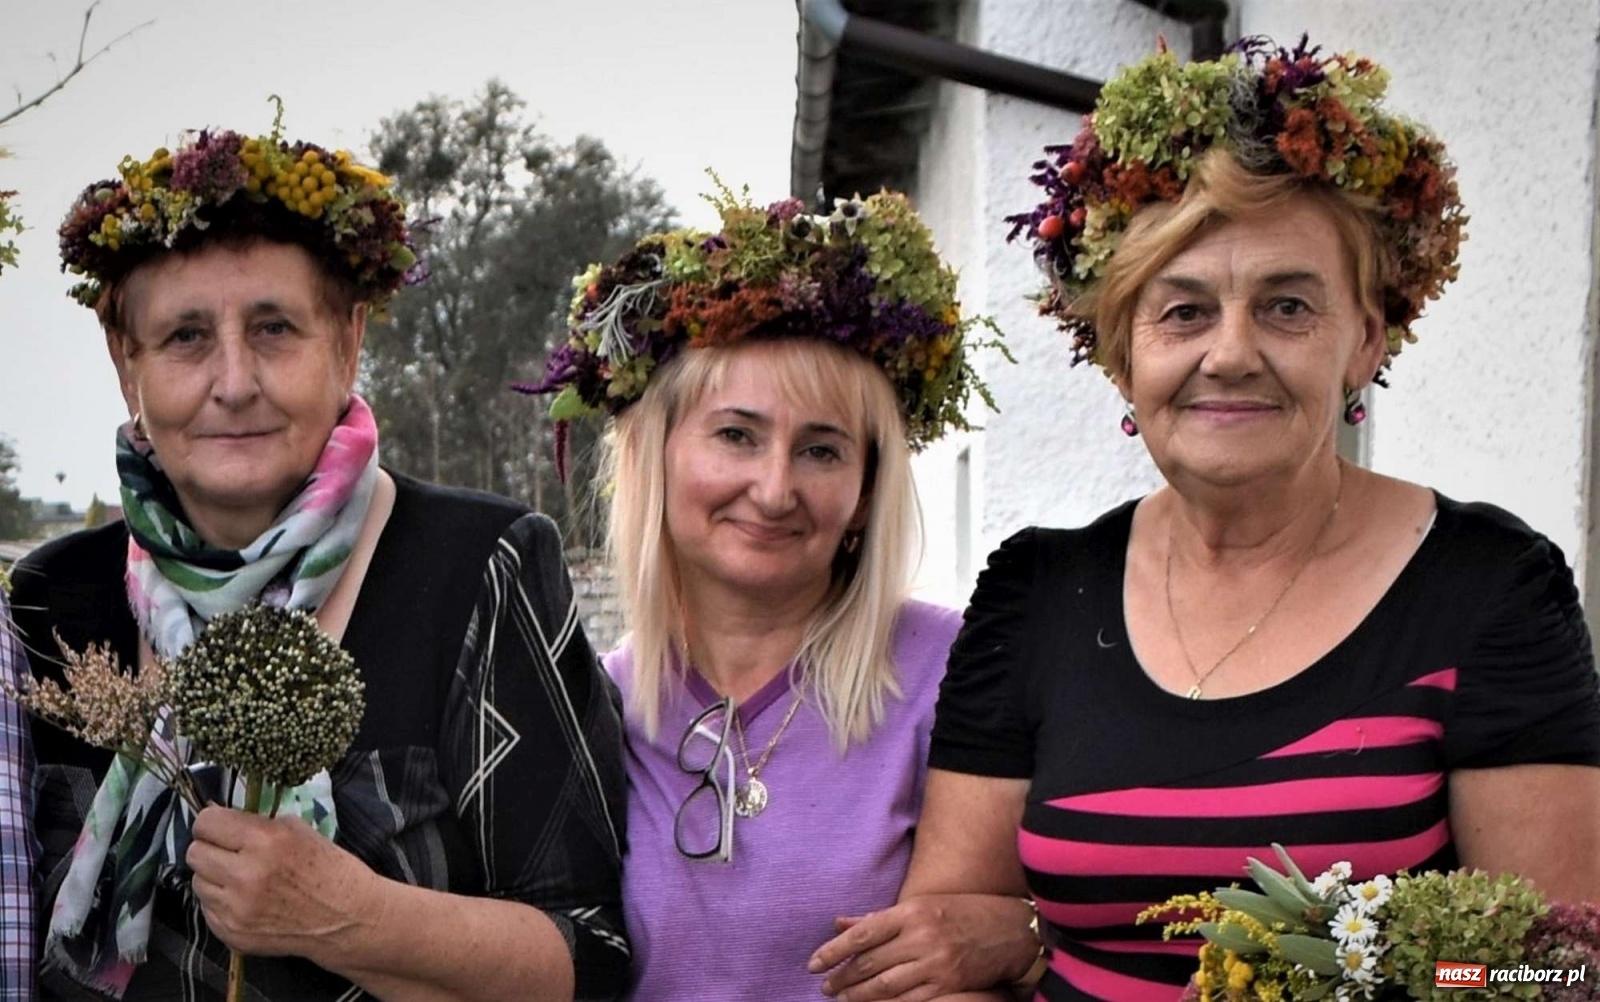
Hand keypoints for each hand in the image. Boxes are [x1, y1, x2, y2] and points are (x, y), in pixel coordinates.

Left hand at [186, 805, 377, 962]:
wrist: (348, 918)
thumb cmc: (329, 868)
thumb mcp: (298, 830)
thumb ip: (256, 823)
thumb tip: (221, 820)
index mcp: (265, 840)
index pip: (206, 822)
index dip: (212, 821)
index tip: (221, 826)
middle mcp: (245, 874)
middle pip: (194, 852)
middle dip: (210, 848)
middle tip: (229, 851)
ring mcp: (236, 909)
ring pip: (197, 882)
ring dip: (215, 877)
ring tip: (240, 878)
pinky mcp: (232, 933)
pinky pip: (207, 909)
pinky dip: (221, 902)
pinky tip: (246, 900)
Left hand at [808, 894, 1036, 1001]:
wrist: (1015, 931)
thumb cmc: (967, 912)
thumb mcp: (924, 905)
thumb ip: (881, 918)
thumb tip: (840, 923)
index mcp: (913, 911)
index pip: (862, 933)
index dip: (833, 951)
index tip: (814, 963)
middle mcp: (922, 936)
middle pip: (870, 962)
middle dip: (842, 977)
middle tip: (824, 986)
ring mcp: (936, 963)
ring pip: (885, 985)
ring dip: (857, 995)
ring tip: (841, 999)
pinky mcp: (949, 984)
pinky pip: (909, 1000)